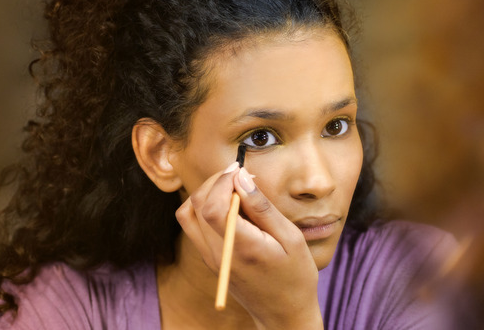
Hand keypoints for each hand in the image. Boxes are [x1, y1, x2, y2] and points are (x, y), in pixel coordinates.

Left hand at [175, 163, 322, 329]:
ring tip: (233, 188)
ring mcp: (210, 258)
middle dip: (215, 182)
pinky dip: (204, 207)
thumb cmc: (295, 276)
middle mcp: (218, 254)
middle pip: (197, 205)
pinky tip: (229, 206)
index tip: (240, 170)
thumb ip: (263, 207)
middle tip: (239, 175)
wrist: (283, 314)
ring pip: (188, 214)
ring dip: (206, 193)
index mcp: (242, 249)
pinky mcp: (209, 259)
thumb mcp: (290, 238)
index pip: (213, 207)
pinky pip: (193, 225)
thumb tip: (241, 177)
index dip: (222, 181)